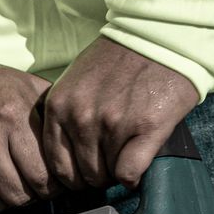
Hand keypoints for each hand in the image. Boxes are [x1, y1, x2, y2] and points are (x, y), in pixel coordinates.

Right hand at [0, 60, 50, 213]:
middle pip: (20, 196)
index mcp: (10, 114)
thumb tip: (78, 150)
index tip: (47, 182)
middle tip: (24, 184)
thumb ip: (52, 116)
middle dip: (27, 195)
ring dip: (0, 201)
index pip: (44, 176)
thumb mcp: (24, 87)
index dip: (50, 185)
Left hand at [40, 38, 197, 191]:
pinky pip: (129, 173)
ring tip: (127, 153)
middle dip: (96, 175)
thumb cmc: (118, 59)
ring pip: (106, 176)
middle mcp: (81, 117)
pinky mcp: (144, 128)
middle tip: (110, 161)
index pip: (55, 165)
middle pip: (81, 175)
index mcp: (58, 105)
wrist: (157, 37)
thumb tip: (67, 159)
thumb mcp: (75, 80)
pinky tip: (140, 162)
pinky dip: (135, 175)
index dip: (73, 173)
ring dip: (116, 172)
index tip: (86, 169)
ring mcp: (112, 124)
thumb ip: (66, 114)